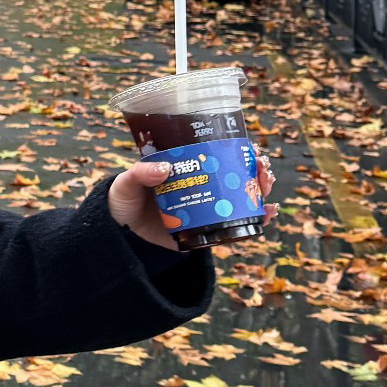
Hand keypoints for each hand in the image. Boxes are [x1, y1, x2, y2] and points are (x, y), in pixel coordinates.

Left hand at [109, 149, 276, 251]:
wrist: (119, 238)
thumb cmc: (123, 203)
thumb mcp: (125, 184)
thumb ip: (138, 175)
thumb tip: (164, 169)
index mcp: (183, 168)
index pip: (215, 153)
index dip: (237, 149)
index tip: (251, 148)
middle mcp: (199, 185)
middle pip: (236, 173)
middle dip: (256, 169)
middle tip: (261, 169)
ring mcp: (205, 208)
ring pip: (242, 196)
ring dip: (260, 190)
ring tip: (265, 186)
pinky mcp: (207, 230)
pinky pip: (236, 225)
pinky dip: (256, 219)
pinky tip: (267, 214)